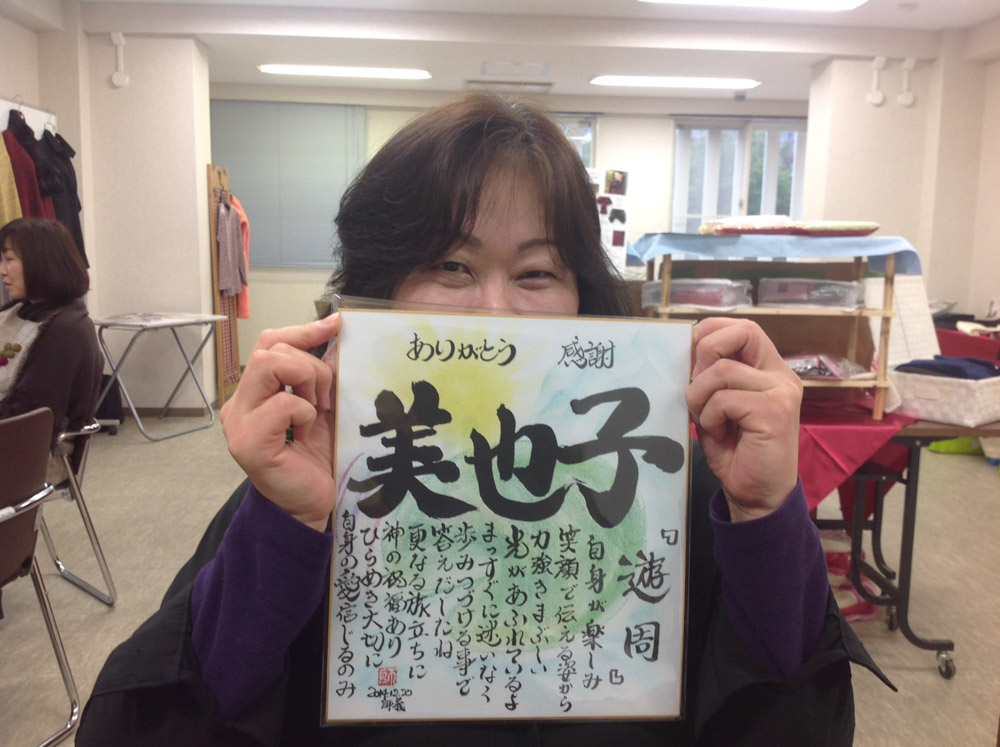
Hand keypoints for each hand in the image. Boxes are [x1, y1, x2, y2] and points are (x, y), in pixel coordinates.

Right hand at [220, 314, 339, 530]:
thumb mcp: (325, 406)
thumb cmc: (319, 457)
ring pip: (269, 365)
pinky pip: (281, 405)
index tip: (336, 324)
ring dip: (306, 381)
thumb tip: (337, 335)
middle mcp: (240, 404)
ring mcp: (239, 423)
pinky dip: (304, 412)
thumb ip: (323, 375)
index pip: (270, 342)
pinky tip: (307, 433)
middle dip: (309, 364)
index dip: (303, 330)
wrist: (313, 505)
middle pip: (270, 349)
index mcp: (256, 392)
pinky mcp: (248, 443)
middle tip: (325, 396)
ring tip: (317, 410)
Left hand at [685, 318, 802, 521]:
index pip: (744, 327)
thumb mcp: (715, 407)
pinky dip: (710, 418)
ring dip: (700, 397)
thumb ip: (709, 378)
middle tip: (696, 385)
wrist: (756, 495)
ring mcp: (781, 391)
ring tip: (708, 421)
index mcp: (768, 370)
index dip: (713, 330)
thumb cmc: (735, 451)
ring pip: (722, 372)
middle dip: (706, 352)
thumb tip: (687, 349)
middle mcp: (780, 375)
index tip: (691, 351)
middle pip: (743, 332)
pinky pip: (724, 400)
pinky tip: (719, 434)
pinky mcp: (775, 411)